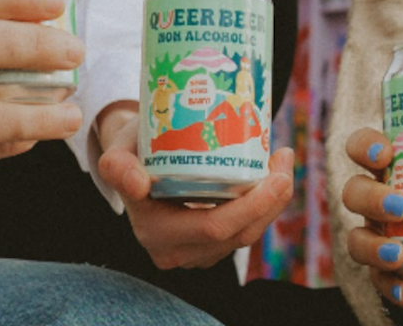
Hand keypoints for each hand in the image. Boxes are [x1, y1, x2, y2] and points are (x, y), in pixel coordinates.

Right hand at [96, 103, 293, 269]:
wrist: (133, 162)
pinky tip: (271, 175)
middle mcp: (174, 250)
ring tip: (282, 161)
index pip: (214, 228)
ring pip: (245, 235)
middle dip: (271, 200)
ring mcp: (194, 252)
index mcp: (154, 231)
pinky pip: (243, 231)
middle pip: (238, 234)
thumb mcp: (118, 149)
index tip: (273, 171)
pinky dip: (263, 206)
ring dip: (272, 202)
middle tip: (285, 158)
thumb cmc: (132, 149)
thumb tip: (137, 184)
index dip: (252, 205)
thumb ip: (117, 165)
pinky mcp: (208, 246)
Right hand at [340, 127, 402, 319]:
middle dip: (370, 197)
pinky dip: (392, 285)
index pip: (364, 150)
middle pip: (354, 192)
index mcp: (396, 173)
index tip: (384, 151)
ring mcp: (380, 241)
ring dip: (373, 245)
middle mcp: (378, 206)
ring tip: (399, 253)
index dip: (365, 146)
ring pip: (357, 240)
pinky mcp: (392, 278)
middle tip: (401, 206)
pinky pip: (380, 282)